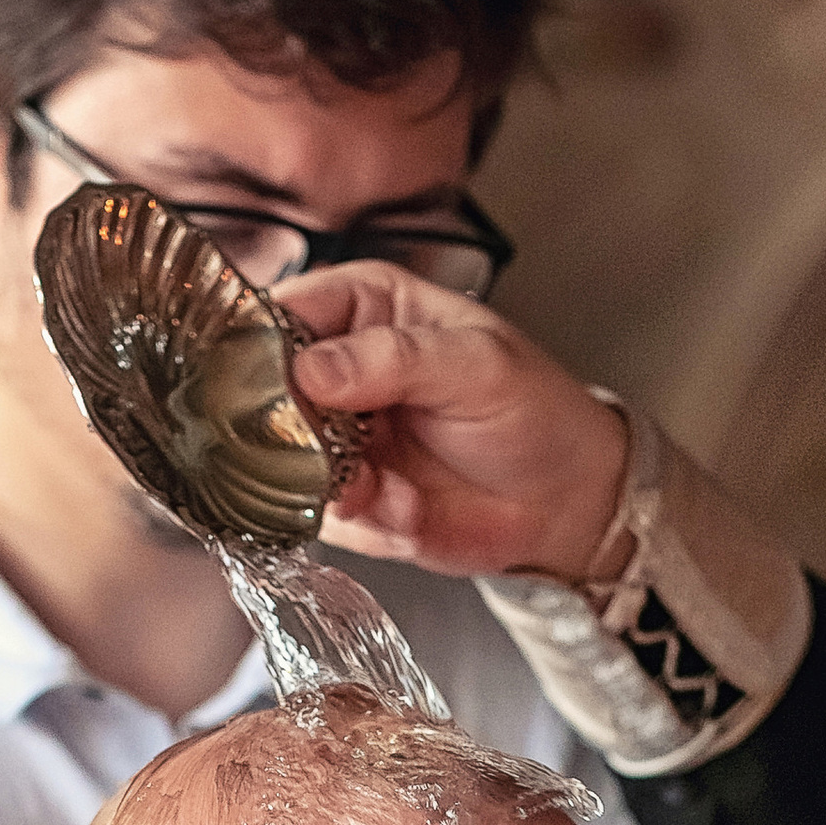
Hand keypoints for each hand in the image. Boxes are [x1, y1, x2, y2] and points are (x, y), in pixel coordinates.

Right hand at [288, 261, 627, 580]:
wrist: (568, 498)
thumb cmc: (534, 410)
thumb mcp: (476, 365)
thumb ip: (393, 359)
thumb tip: (310, 369)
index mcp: (362, 308)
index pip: (280, 312)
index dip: (257, 343)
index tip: (267, 380)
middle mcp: (336, 371)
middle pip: (261, 391)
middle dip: (287, 426)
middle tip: (328, 444)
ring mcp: (334, 439)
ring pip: (279, 459)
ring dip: (327, 479)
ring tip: (385, 483)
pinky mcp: (345, 499)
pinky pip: (319, 511)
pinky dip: (362, 516)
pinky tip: (407, 508)